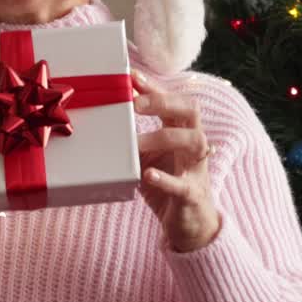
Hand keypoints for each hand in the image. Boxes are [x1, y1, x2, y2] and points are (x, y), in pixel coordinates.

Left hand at [132, 71, 220, 252]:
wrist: (189, 225)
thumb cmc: (167, 184)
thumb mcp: (148, 158)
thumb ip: (134, 140)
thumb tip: (104, 121)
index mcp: (182, 132)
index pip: (173, 101)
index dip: (155, 87)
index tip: (132, 75)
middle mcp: (194, 145)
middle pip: (191, 111)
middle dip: (163, 102)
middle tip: (135, 103)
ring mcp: (196, 170)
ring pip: (193, 142)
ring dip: (163, 138)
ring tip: (136, 143)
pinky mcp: (192, 195)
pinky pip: (183, 185)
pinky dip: (166, 179)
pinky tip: (148, 176)